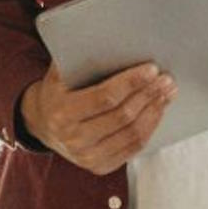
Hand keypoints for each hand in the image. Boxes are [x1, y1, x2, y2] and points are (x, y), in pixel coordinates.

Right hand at [19, 62, 173, 174]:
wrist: (41, 125)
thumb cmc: (56, 92)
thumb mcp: (58, 74)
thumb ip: (78, 59)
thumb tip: (111, 42)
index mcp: (62, 112)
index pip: (105, 97)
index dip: (131, 83)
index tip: (151, 69)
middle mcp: (73, 138)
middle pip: (122, 116)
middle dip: (148, 95)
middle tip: (166, 80)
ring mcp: (87, 156)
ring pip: (132, 134)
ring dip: (154, 111)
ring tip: (166, 93)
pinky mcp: (99, 166)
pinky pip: (132, 148)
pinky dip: (149, 128)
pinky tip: (157, 112)